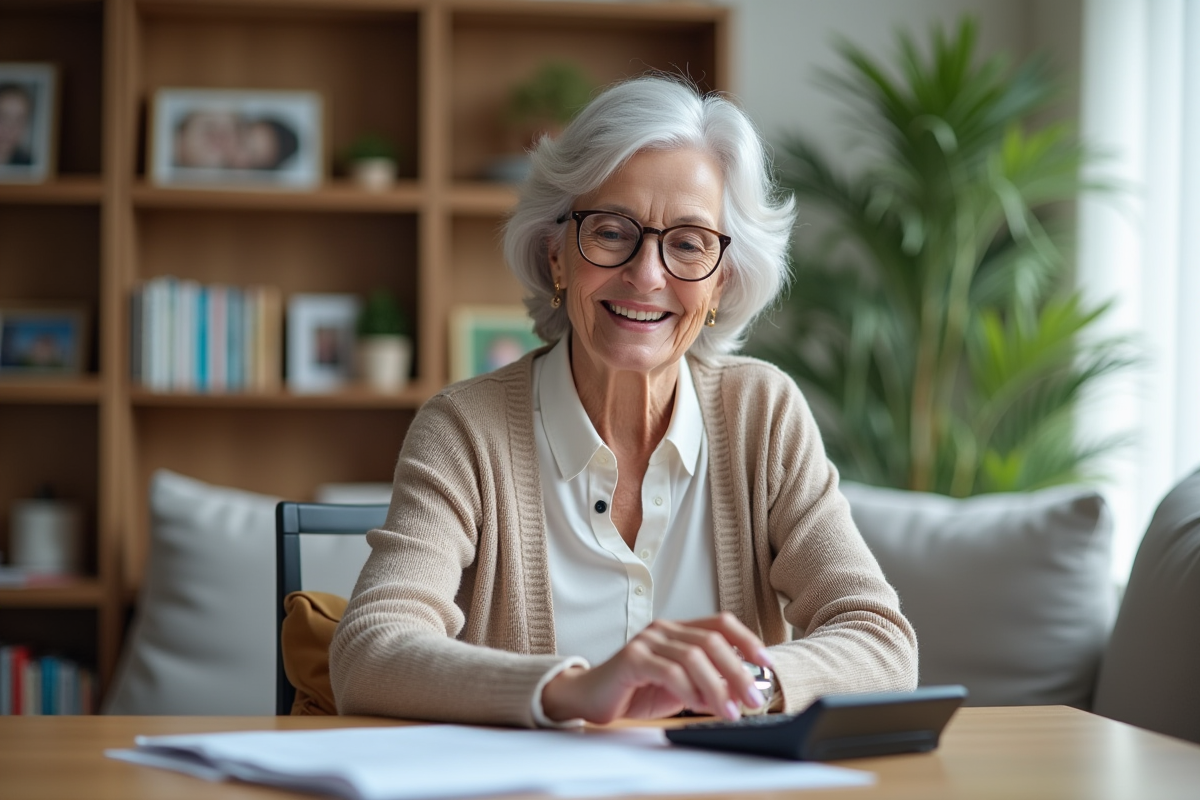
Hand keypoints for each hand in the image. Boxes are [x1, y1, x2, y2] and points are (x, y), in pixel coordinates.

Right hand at [541, 612, 773, 723]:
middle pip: (712, 641)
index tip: (766, 663)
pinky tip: (697, 705)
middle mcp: (664, 629)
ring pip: (694, 656)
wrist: (590, 698)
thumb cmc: (636, 691)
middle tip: (753, 699)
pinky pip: (669, 671)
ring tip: (730, 711)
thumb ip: (707, 682)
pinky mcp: (632, 659)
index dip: (746, 640)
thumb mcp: (680, 686)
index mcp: (678, 630)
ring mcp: (647, 641)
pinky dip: (689, 689)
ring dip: (718, 687)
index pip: (720, 624)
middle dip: (738, 671)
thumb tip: (743, 690)